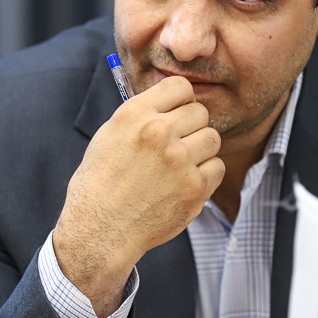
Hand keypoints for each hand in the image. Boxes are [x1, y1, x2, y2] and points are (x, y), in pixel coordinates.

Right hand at [53, 76, 224, 317]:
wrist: (100, 231)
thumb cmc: (99, 184)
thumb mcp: (109, 136)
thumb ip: (141, 115)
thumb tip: (169, 100)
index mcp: (134, 115)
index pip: (180, 87)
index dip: (181, 101)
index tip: (177, 114)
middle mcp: (158, 133)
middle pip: (200, 112)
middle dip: (191, 127)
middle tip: (177, 145)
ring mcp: (179, 160)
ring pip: (212, 138)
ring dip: (201, 150)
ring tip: (181, 165)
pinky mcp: (194, 187)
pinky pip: (217, 167)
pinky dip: (206, 175)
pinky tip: (185, 183)